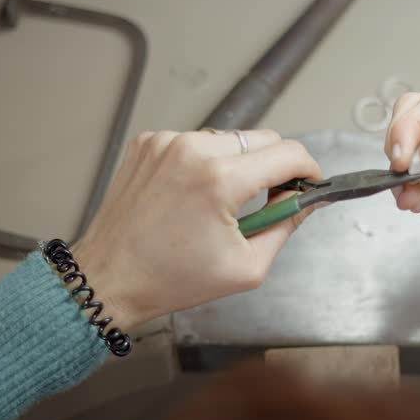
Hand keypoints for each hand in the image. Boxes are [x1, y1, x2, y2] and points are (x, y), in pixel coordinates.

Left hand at [71, 129, 321, 330]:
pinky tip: (193, 195)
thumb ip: (286, 226)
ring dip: (239, 164)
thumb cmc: (170, 280)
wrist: (109, 279)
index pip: (289, 154)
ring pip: (230, 138)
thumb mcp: (246, 267)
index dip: (309, 169)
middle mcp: (192, 150)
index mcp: (220, 180)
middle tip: (270, 200)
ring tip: (223, 204)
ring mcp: (166, 142)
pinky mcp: (148, 143)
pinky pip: (196, 142)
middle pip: (263, 139)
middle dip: (275, 167)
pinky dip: (205, 163)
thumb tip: (307, 200)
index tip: (310, 183)